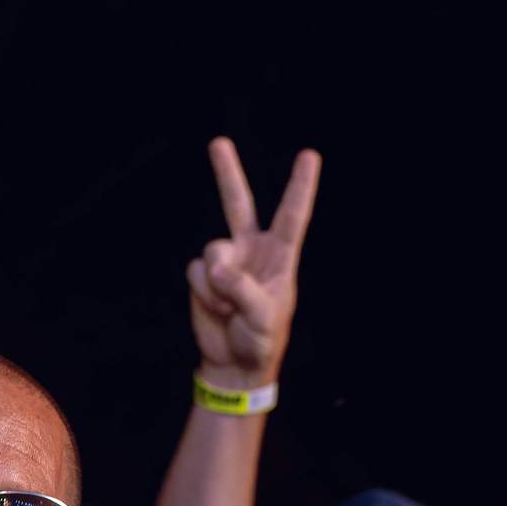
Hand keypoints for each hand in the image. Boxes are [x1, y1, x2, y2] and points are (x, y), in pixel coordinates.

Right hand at [187, 137, 320, 387]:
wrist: (234, 364)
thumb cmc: (261, 340)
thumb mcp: (263, 318)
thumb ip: (243, 290)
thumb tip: (217, 268)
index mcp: (280, 256)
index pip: (292, 216)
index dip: (300, 186)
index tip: (310, 155)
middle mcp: (252, 250)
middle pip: (237, 204)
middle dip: (226, 173)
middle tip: (217, 142)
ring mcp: (226, 259)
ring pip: (212, 251)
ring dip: (217, 285)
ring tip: (230, 308)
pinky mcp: (204, 273)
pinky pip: (197, 272)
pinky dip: (204, 294)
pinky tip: (217, 309)